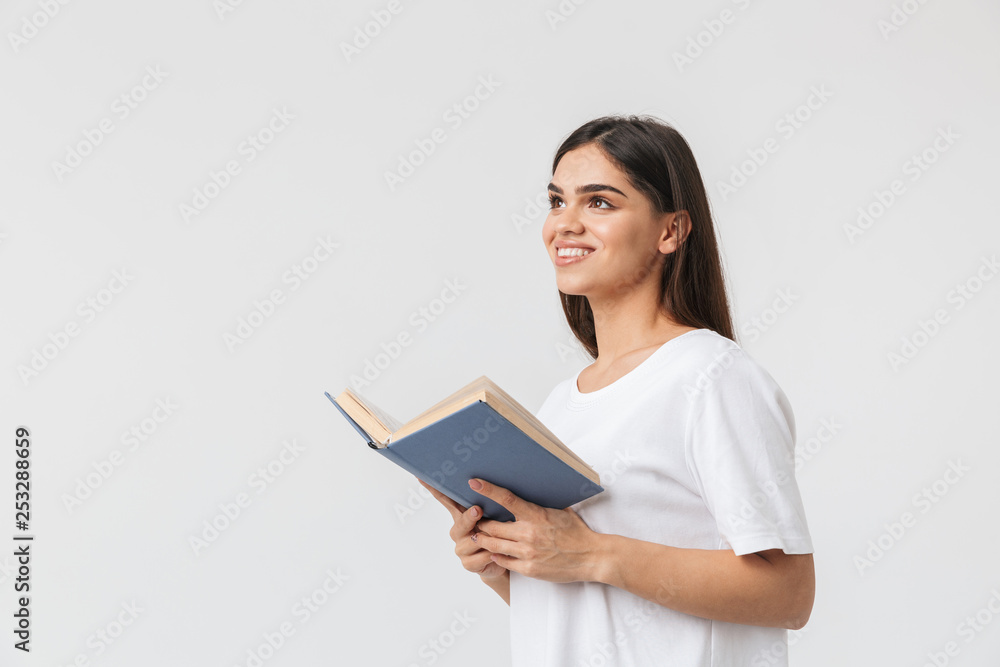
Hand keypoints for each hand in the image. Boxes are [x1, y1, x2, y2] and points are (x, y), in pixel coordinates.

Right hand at [417, 479, 507, 579]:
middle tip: (477, 510)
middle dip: (469, 517)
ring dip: (488, 539)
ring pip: (473, 542)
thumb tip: (486, 484)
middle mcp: (458, 531)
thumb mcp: (495, 516)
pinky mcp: (468, 564)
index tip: (420, 476)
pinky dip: (489, 555)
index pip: (446, 500)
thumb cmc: (498, 533)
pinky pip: (480, 558)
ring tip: (501, 537)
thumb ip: (488, 503)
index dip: (433, 489)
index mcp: (461, 516)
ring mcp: (461, 548)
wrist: (503, 559)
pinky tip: (496, 554)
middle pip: (460, 522)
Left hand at [465, 477, 604, 582]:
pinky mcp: (529, 569)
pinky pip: (503, 561)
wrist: (592, 557)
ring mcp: (527, 553)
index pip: (507, 499)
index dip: (488, 490)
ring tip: (477, 536)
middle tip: (475, 519)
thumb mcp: (560, 511)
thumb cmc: (577, 532)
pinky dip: (496, 555)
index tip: (474, 483)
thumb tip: (531, 489)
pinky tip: (493, 552)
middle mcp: (528, 534)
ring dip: (482, 540)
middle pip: (491, 526)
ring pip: (493, 545)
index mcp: (536, 515)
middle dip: (480, 523)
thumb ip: (541, 504)